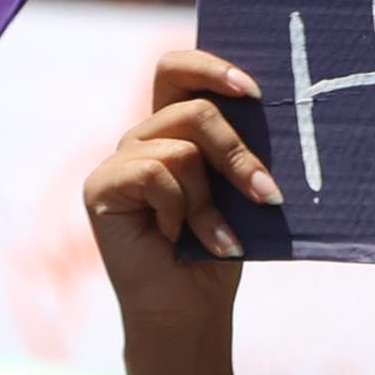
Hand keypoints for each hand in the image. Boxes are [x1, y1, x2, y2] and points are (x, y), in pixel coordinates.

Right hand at [81, 49, 280, 342]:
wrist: (192, 307)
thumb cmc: (224, 245)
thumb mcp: (240, 188)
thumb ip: (242, 146)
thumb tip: (272, 108)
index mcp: (176, 128)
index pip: (178, 69)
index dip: (212, 67)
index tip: (255, 92)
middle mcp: (144, 137)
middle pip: (192, 107)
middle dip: (237, 151)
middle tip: (267, 192)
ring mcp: (120, 160)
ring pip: (182, 149)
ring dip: (211, 199)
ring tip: (220, 237)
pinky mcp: (102, 186)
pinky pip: (155, 173)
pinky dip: (181, 210)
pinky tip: (180, 239)